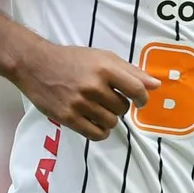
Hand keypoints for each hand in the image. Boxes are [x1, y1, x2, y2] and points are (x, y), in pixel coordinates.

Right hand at [12, 41, 161, 140]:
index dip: (143, 99)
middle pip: (123, 108)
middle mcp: (93, 86)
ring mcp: (79, 103)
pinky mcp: (67, 118)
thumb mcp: (103, 57)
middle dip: (120, 106)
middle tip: (109, 99)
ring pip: (111, 122)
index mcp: (105, 68)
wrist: (37, 65)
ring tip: (99, 109)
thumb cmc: (74, 59)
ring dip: (110, 118)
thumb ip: (131, 71)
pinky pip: (96, 134)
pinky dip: (101, 131)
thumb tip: (156, 85)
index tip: (140, 101)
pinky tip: (95, 122)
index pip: (136, 89)